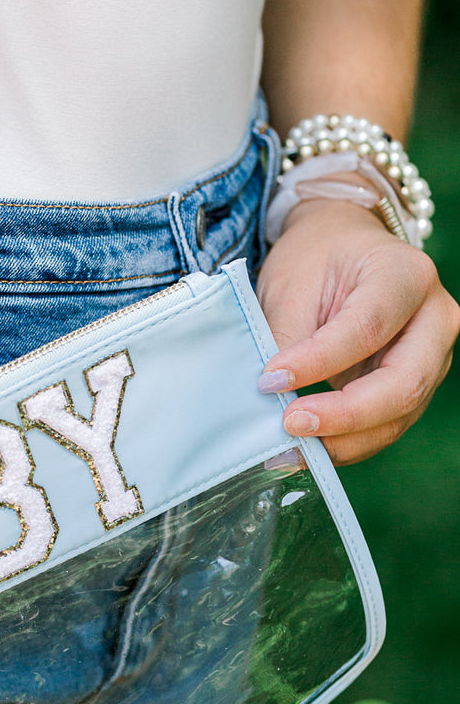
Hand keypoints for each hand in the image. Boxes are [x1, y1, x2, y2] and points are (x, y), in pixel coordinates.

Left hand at [256, 198, 457, 463]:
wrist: (340, 252)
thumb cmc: (317, 262)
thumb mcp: (293, 286)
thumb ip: (287, 340)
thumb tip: (272, 400)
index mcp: (406, 276)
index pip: (367, 328)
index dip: (318, 362)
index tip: (269, 380)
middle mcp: (434, 319)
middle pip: (403, 383)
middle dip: (344, 415)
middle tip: (289, 424)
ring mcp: (431, 359)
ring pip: (398, 415)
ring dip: (343, 440)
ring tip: (290, 449)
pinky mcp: (413, 388)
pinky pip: (385, 426)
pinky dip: (345, 443)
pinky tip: (306, 450)